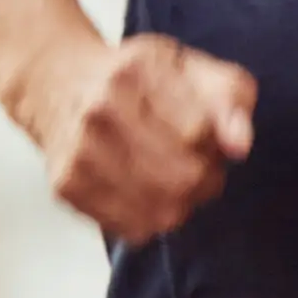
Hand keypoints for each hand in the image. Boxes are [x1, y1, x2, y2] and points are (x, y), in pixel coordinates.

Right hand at [15, 34, 259, 243]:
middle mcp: (101, 110)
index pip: (200, 132)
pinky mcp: (66, 185)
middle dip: (203, 178)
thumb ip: (228, 98)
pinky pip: (133, 228)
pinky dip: (150, 218)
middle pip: (183, 177)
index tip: (204, 136)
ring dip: (181, 204)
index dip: (214, 143)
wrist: (57, 83)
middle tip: (194, 165)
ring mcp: (80, 151)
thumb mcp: (188, 68)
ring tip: (170, 179)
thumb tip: (240, 146)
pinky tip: (143, 192)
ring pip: (162, 211)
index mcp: (138, 71)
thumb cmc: (133, 77)